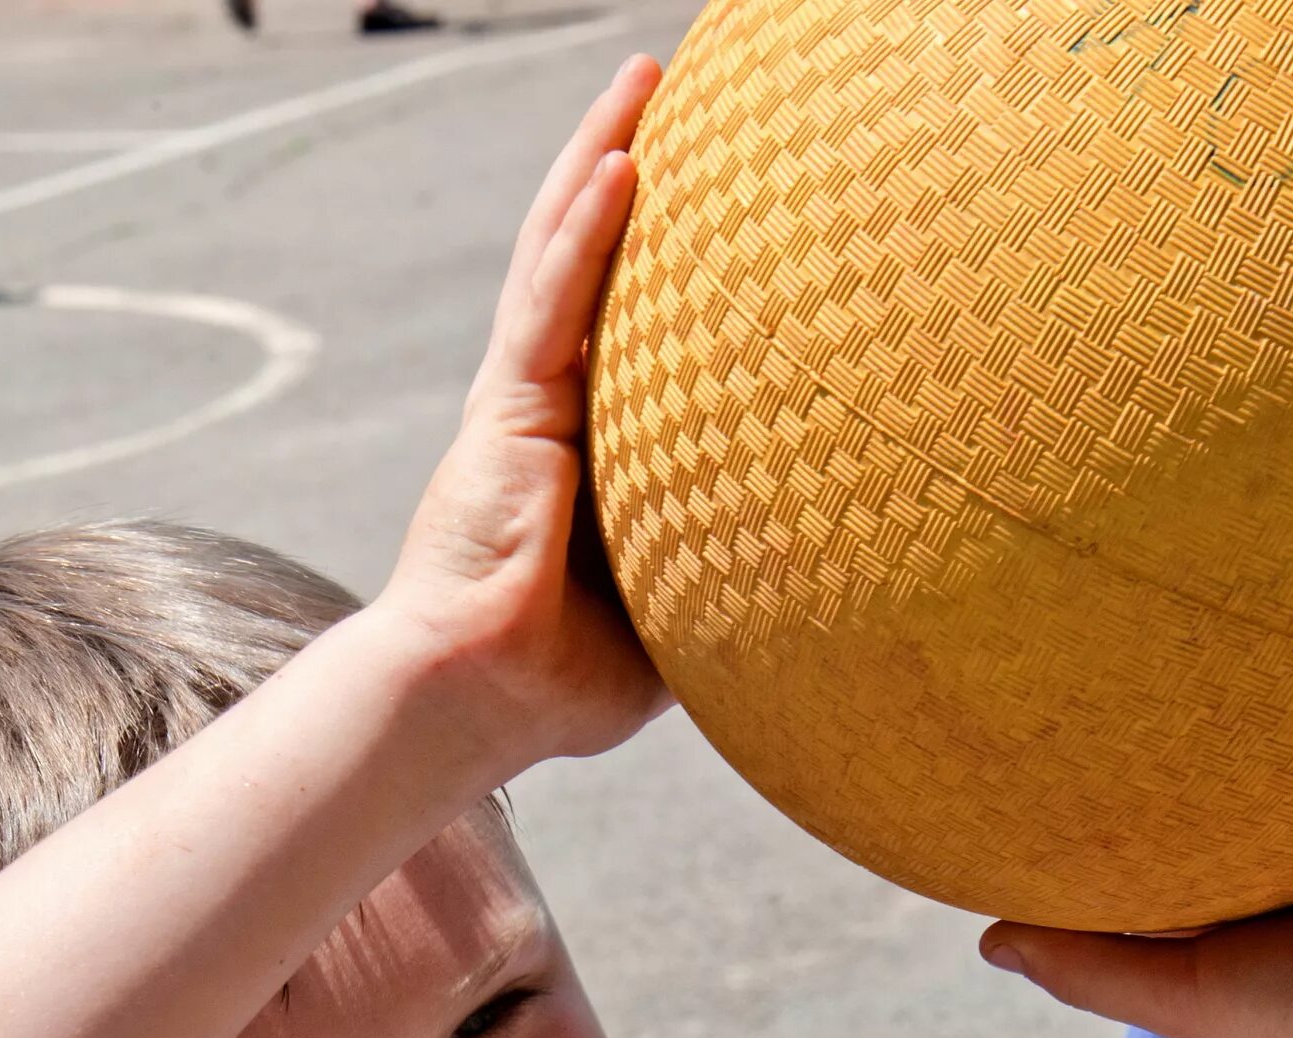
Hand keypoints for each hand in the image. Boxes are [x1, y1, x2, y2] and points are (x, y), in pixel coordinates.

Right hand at [379, 56, 669, 773]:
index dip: (652, 253)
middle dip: (623, 167)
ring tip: (643, 81)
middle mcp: (546, 411)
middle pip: (586, 262)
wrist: (478, 702)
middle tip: (669, 88)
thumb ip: (718, 580)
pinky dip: (584, 233)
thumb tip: (813, 587)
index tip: (711, 193)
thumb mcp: (667, 620)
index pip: (622, 327)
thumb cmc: (556, 685)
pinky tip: (620, 165)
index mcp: (580, 452)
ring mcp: (522, 406)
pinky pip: (552, 307)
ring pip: (563, 254)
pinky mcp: (507, 416)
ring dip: (602, 159)